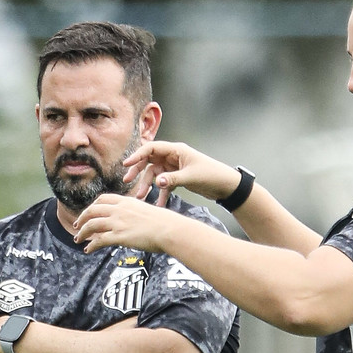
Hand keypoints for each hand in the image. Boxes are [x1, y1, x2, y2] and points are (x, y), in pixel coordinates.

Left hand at [73, 193, 175, 254]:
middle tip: (77, 226)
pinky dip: (91, 245)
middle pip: (92, 211)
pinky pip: (98, 240)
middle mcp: (119, 209)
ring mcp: (117, 222)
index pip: (102, 199)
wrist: (170, 229)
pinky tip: (88, 250)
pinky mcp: (119, 236)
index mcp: (126, 201)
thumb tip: (132, 222)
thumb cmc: (165, 223)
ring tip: (78, 239)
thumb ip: (135, 213)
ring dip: (82, 232)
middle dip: (82, 218)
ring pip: (91, 225)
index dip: (92, 206)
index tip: (89, 213)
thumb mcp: (146, 210)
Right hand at [122, 138, 239, 202]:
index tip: (127, 164)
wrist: (226, 185)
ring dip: (147, 185)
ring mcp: (174, 167)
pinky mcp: (177, 177)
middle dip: (138, 171)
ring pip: (155, 174)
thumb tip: (157, 182)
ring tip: (141, 197)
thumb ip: (172, 179)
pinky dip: (160, 193)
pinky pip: (163, 184)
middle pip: (149, 161)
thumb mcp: (191, 177)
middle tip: (127, 180)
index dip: (137, 155)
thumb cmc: (212, 175)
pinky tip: (158, 204)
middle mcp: (173, 157)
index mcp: (176, 150)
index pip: (152, 148)